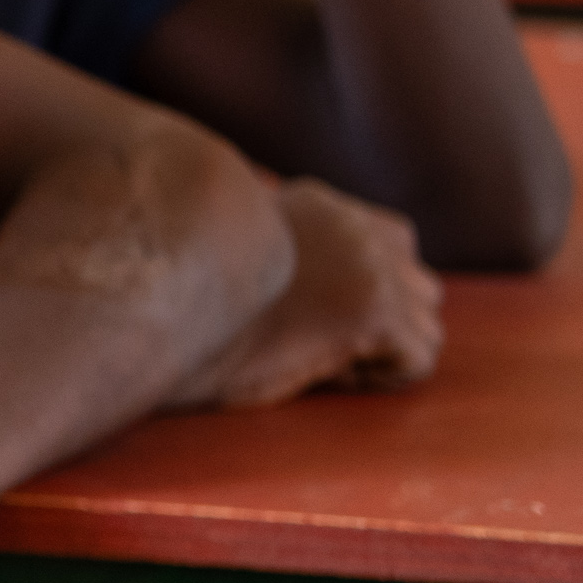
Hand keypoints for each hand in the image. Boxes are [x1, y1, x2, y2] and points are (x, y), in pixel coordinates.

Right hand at [178, 178, 442, 410]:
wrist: (158, 297)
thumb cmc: (183, 299)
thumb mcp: (241, 257)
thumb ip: (281, 252)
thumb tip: (290, 283)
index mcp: (324, 207)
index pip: (390, 250)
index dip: (358, 296)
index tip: (305, 315)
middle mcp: (357, 226)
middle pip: (420, 287)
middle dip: (385, 322)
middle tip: (315, 340)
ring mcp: (371, 265)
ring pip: (425, 326)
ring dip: (383, 350)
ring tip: (317, 352)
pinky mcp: (375, 309)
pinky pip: (416, 361)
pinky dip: (377, 376)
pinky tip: (322, 365)